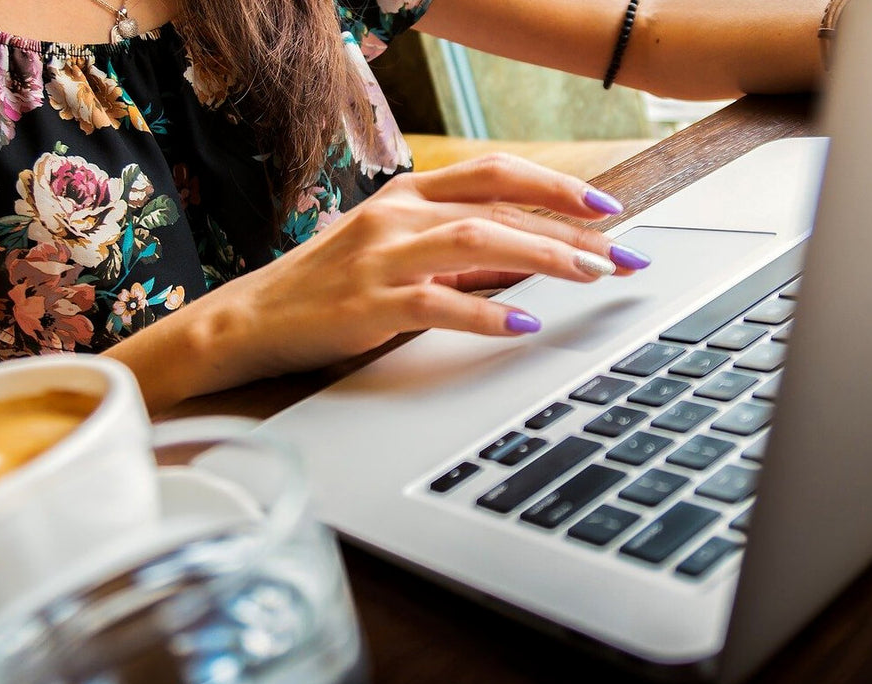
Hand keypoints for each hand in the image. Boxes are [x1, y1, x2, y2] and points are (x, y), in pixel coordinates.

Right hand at [182, 153, 650, 385]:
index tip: (608, 208)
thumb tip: (533, 260)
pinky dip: (487, 311)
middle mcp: (397, 215)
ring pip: (477, 241)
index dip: (555, 186)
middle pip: (499, 206)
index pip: (495, 173)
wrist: (250, 321)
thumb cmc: (331, 289)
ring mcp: (381, 257)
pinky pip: (439, 302)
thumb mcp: (398, 256)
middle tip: (622, 255)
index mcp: (407, 195)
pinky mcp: (368, 304)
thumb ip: (459, 254)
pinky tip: (523, 322)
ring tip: (590, 276)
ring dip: (543, 257)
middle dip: (569, 230)